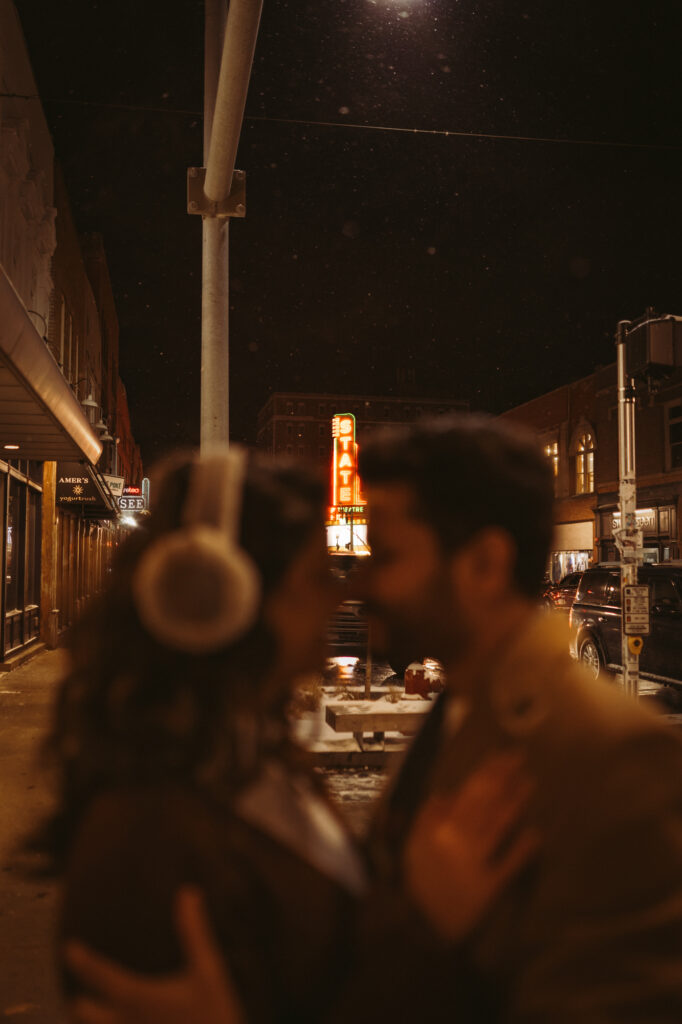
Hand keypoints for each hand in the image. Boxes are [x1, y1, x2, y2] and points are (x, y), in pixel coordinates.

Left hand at [65, 887, 245, 1023]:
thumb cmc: (214, 1014)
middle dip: (80, 1001)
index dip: (81, 960)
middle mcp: (125, 1021)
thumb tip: (188, 891)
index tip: (68, 947)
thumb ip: (193, 931)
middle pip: (84, 1013)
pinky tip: (124, 1021)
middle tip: (79, 991)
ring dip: (92, 1020)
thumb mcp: (207, 969)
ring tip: (91, 1010)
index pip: (99, 975)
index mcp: (137, 997)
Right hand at [404, 752, 539, 941]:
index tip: (499, 756)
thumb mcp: (411, 849)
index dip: (484, 773)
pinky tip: (536, 833)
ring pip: (496, 825)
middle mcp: (456, 841)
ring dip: (514, 802)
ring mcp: (473, 864)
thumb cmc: (417, 887)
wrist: (420, 930)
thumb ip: (425, 819)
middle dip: (502, 778)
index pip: (464, 793)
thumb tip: (443, 793)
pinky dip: (522, 849)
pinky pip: (508, 865)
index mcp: (436, 830)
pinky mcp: (488, 889)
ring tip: (528, 783)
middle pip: (482, 802)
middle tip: (519, 758)